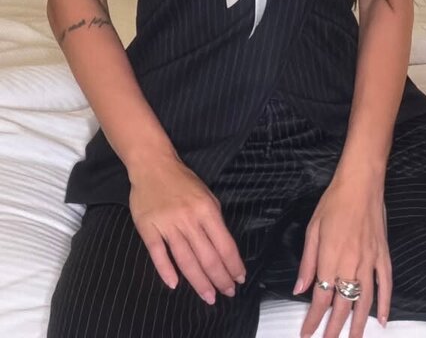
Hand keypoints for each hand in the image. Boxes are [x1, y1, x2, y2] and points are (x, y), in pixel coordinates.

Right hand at [129, 152, 246, 304]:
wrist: (153, 165)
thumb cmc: (182, 182)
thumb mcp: (207, 196)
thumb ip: (213, 221)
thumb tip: (223, 249)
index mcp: (207, 209)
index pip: (224, 244)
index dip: (233, 264)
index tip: (239, 279)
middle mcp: (189, 218)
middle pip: (207, 256)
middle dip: (220, 278)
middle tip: (227, 294)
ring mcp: (168, 224)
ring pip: (186, 259)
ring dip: (199, 281)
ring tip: (208, 296)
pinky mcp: (148, 228)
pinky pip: (158, 253)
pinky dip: (166, 270)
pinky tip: (175, 284)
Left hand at [294, 174, 391, 337]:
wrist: (361, 182)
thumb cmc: (334, 201)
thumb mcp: (313, 229)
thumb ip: (307, 262)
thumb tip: (299, 289)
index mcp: (330, 258)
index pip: (321, 298)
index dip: (313, 320)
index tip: (306, 334)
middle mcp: (351, 264)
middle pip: (342, 305)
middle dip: (334, 329)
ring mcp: (370, 261)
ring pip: (364, 301)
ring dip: (359, 324)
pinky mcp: (383, 255)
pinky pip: (386, 284)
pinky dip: (385, 304)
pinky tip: (382, 320)